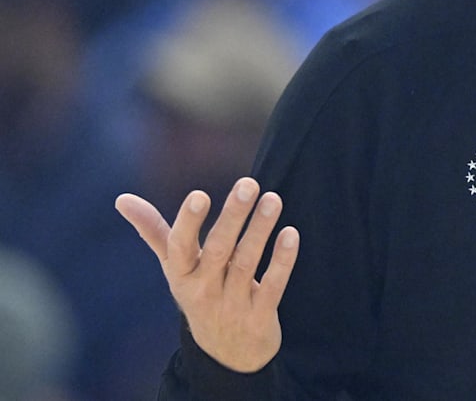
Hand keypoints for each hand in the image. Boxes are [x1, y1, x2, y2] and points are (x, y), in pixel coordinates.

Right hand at [115, 177, 298, 371]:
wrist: (225, 355)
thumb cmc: (200, 294)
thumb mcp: (175, 268)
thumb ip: (154, 231)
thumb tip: (122, 199)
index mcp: (181, 275)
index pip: (179, 248)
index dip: (188, 223)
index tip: (200, 194)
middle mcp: (203, 291)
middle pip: (218, 250)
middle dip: (232, 217)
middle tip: (248, 184)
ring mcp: (232, 305)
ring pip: (246, 264)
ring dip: (260, 230)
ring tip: (272, 199)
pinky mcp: (259, 317)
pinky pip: (272, 286)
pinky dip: (282, 261)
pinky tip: (290, 233)